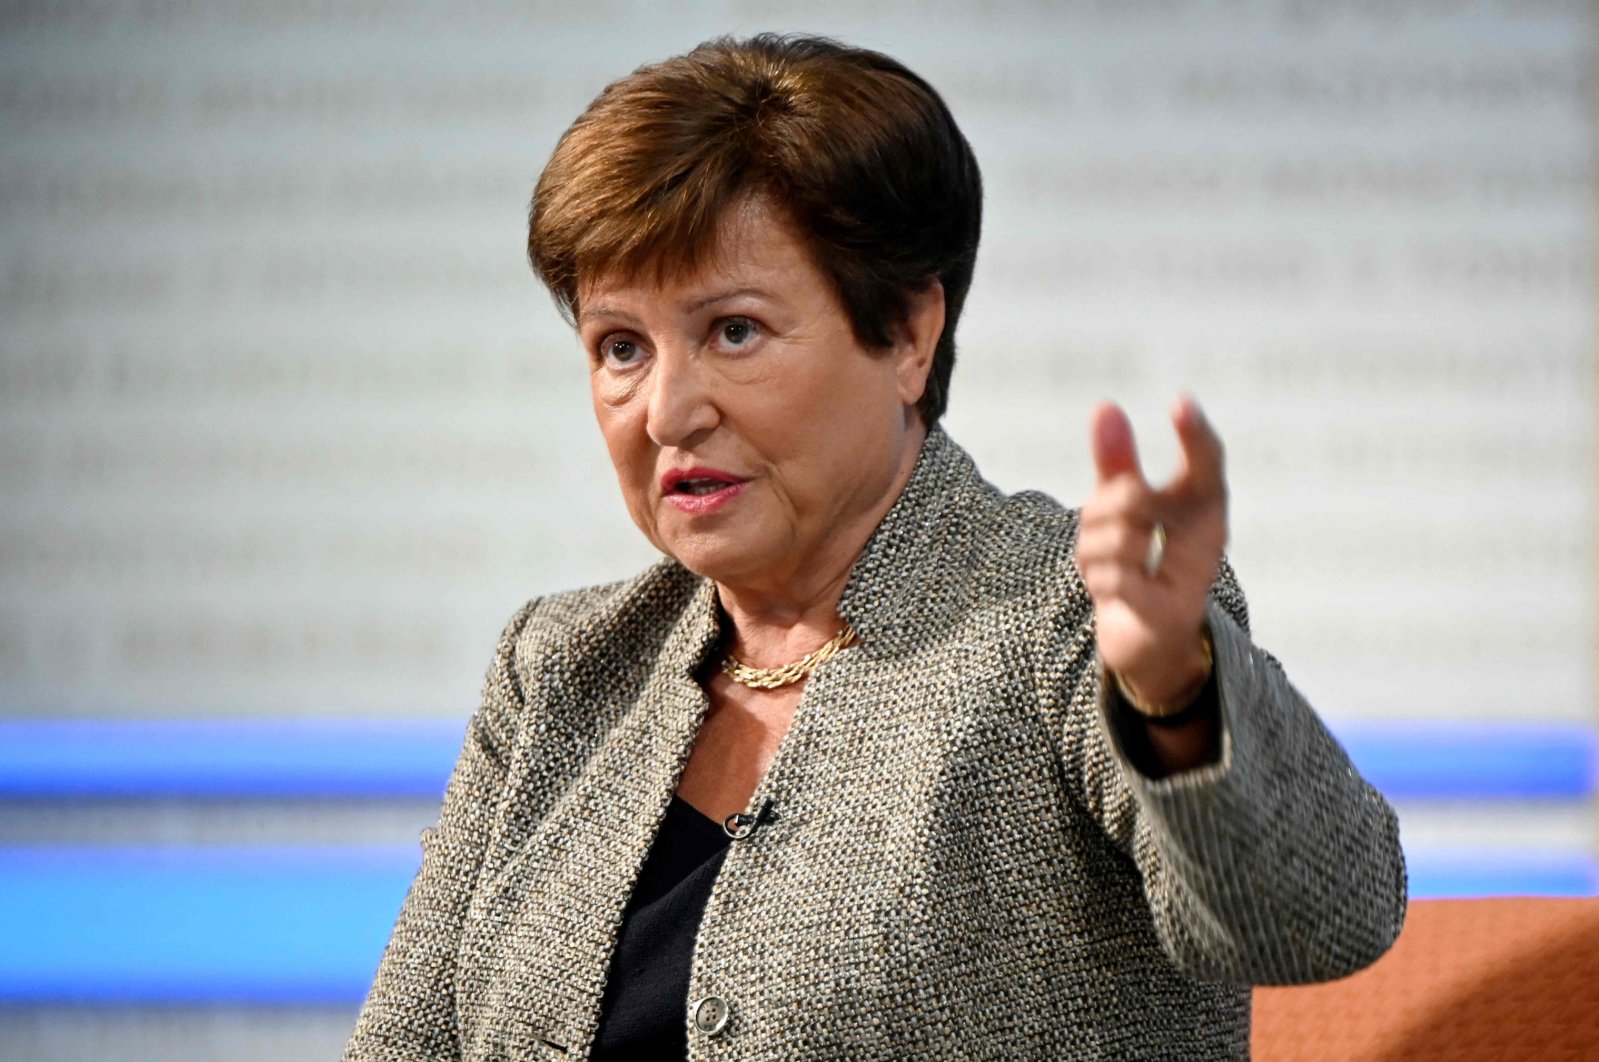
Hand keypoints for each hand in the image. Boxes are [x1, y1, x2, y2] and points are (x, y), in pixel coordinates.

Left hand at [1075, 396, 1227, 708]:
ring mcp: (1193, 576)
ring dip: (1093, 549)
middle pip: (1134, 497)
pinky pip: (1118, 579)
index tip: (1181, 403)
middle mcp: (1208, 536)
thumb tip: (1106, 406)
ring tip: (1104, 561)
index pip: (1207, 461)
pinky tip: (1108, 588)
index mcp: (1203, 504)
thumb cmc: (1140, 560)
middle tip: (1102, 526)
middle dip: (1100, 510)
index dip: (1196, 434)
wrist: (1147, 639)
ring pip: (1116, 539)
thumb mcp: (1125, 510)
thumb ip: (1118, 462)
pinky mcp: (1169, 611)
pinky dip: (1100, 579)